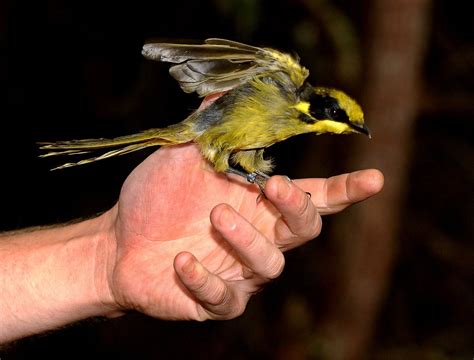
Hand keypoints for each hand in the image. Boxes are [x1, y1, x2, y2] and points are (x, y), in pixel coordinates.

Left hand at [98, 143, 382, 319]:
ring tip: (214, 216)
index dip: (345, 191)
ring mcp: (238, 271)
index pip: (313, 197)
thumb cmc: (157, 195)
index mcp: (259, 201)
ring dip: (246, 239)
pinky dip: (206, 280)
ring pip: (269, 264)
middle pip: (303, 229)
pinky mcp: (214, 300)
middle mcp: (258, 235)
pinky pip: (225, 298)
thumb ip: (210, 124)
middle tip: (273, 187)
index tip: (373, 179)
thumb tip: (228, 85)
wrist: (119, 239)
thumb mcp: (183, 153)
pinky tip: (183, 261)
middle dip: (296, 208)